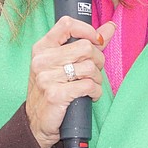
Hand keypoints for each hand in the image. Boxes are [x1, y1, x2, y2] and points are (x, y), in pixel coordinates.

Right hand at [26, 17, 116, 147]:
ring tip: (91, 85)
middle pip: (85, 47)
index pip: (67, 24)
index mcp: (42, 48)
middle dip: (97, 60)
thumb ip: (86, 43)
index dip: (88, 30)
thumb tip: (110, 27)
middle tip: (94, 72)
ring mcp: (47, 78)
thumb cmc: (52, 90)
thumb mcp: (62, 63)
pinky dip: (96, 92)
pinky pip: (88, 86)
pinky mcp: (56, 95)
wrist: (37, 123)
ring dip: (97, 79)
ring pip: (89, 67)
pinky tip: (91, 95)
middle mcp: (42, 60)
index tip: (96, 41)